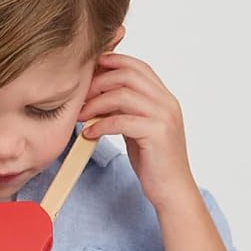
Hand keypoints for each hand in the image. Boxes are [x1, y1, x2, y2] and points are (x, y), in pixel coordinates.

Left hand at [78, 53, 197, 210]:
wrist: (172, 187)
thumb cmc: (152, 159)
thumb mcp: (137, 128)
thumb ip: (124, 110)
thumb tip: (98, 96)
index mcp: (163, 97)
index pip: (138, 67)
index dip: (113, 63)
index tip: (89, 71)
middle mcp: (166, 102)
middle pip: (128, 76)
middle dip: (98, 83)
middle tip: (79, 98)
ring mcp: (163, 116)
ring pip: (123, 95)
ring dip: (95, 104)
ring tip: (79, 116)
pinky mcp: (156, 134)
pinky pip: (121, 121)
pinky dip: (100, 125)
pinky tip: (88, 134)